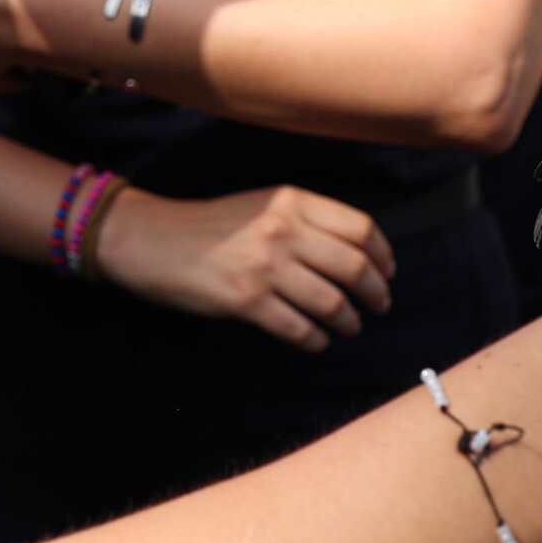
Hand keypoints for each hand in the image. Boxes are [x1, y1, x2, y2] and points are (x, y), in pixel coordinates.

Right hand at [93, 180, 398, 351]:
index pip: (359, 228)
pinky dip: (316, 341)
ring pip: (331, 302)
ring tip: (350, 326)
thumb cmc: (211, 224)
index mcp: (291, 201)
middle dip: (376, 292)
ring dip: (349, 321)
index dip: (383, 255)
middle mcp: (283, 230)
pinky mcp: (246, 301)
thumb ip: (304, 219)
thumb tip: (355, 251)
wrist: (153, 240)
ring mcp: (265, 267)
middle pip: (353, 266)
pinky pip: (298, 329)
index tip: (388, 273)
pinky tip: (317, 341)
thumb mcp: (262, 204)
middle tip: (379, 306)